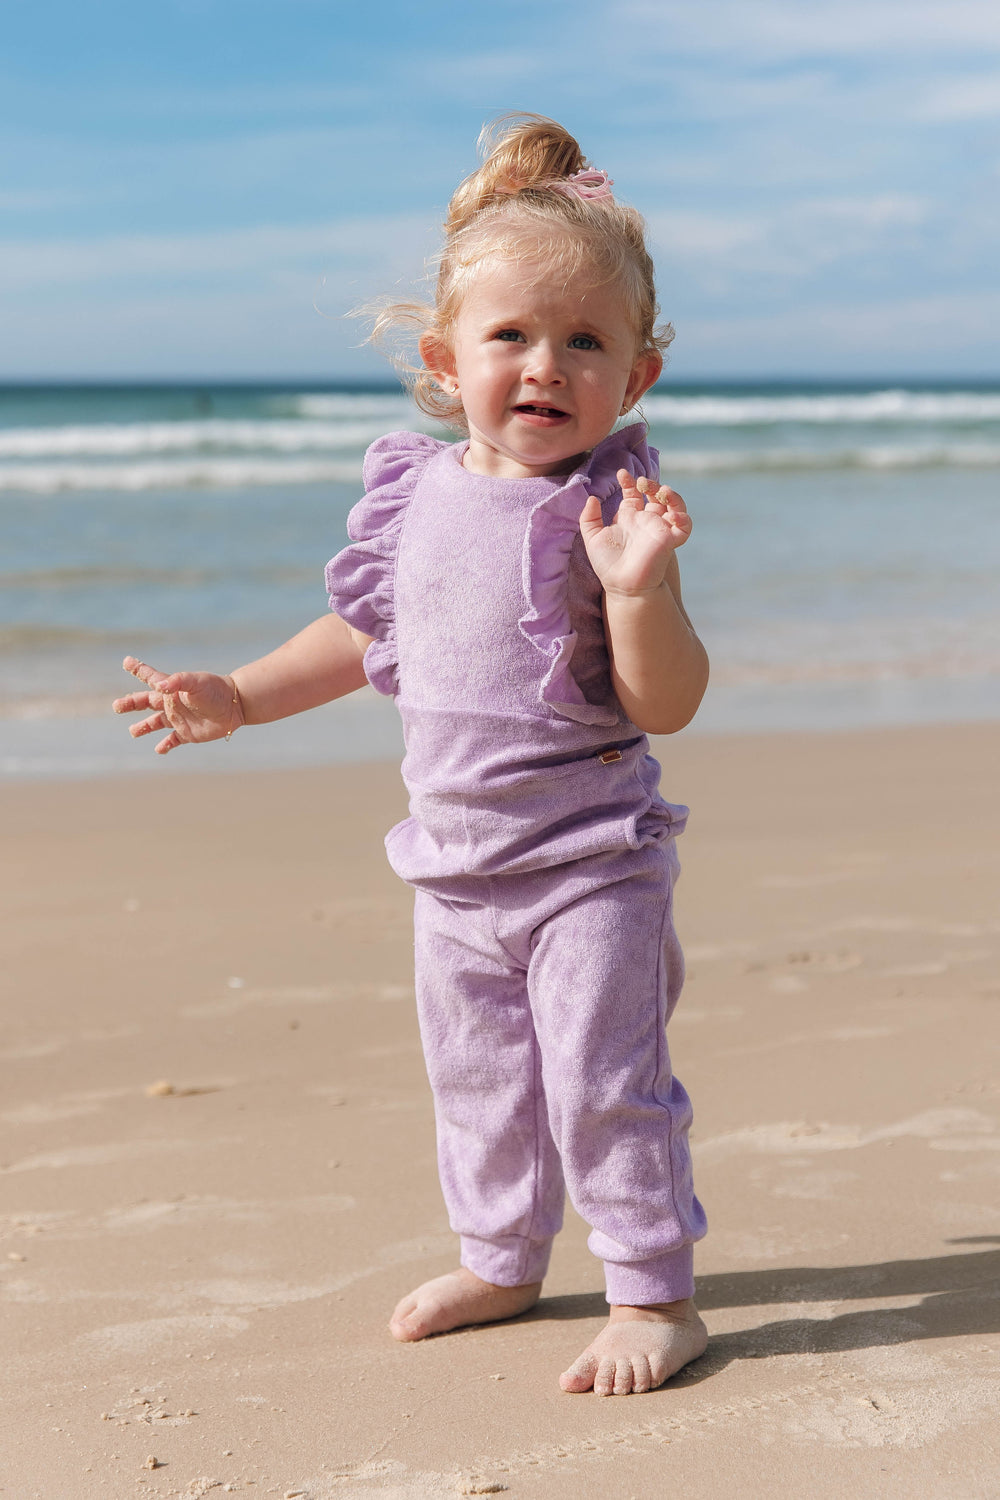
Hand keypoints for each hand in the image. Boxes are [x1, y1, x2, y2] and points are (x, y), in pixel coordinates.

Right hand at [112, 657, 242, 754]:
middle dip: (131, 704)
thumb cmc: (216, 690)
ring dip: (144, 727)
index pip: (151, 678)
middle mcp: (173, 703)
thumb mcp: (196, 683)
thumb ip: (178, 682)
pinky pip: (173, 740)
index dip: (138, 669)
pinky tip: (159, 749)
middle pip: (146, 703)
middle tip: (116, 706)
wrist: (235, 705)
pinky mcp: (188, 734)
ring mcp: (179, 719)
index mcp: (172, 689)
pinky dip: (165, 745)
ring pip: (156, 723)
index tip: (126, 661)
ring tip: (133, 731)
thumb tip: (158, 686)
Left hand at [579, 469, 691, 596]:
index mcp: (629, 518)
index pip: (634, 494)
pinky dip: (682, 517)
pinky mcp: (670, 541)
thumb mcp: (592, 538)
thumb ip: (588, 518)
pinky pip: (684, 526)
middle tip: (641, 482)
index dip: (629, 482)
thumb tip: (592, 498)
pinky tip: (670, 514)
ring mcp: (659, 529)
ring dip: (671, 494)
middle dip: (651, 484)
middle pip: (655, 495)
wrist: (622, 586)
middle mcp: (645, 521)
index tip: (622, 473)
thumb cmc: (607, 565)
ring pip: (674, 505)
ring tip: (659, 491)